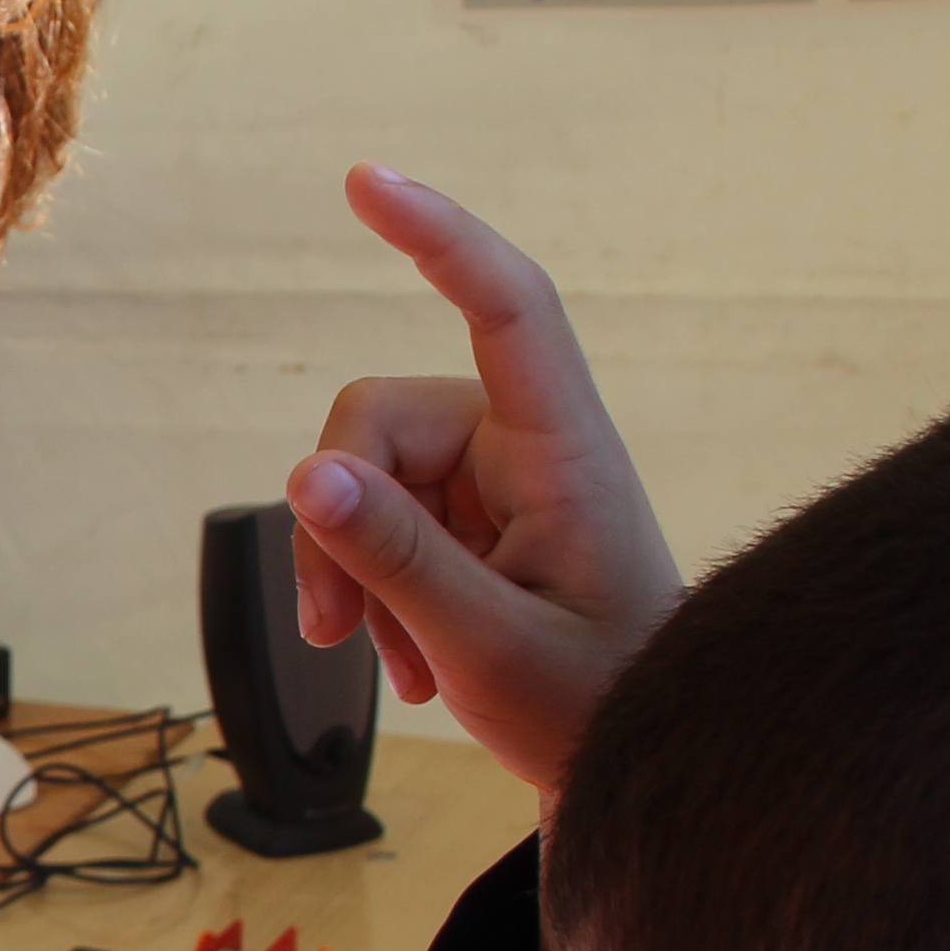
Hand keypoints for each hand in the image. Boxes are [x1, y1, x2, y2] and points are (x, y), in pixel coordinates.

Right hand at [284, 167, 683, 796]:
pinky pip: (383, 519)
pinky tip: (411, 659)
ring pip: (366, 476)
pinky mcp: (474, 519)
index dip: (439, 236)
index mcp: (565, 453)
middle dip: (336, 519)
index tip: (367, 183)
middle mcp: (528, 447)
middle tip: (334, 629)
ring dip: (357, 571)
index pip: (506, 308)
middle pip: (379, 422)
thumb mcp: (489, 649)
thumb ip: (397, 562)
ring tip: (398, 663)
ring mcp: (498, 482)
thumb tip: (309, 478)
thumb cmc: (601, 711)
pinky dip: (377, 589)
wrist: (640, 768)